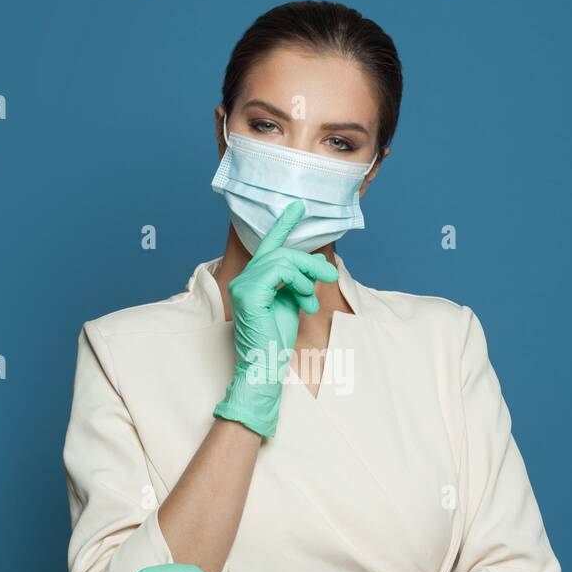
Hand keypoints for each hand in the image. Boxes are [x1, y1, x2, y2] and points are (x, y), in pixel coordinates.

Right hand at [213, 200, 338, 436]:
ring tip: (312, 298)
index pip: (270, 246)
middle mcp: (245, 278)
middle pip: (282, 251)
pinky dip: (297, 281)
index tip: (299, 206)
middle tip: (328, 275)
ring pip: (283, 258)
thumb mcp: (293, 302)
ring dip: (307, 274)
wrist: (265, 366)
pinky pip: (280, 271)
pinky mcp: (248, 293)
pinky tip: (303, 299)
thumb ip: (298, 281)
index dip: (284, 224)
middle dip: (309, 261)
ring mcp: (243, 285)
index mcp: (255, 279)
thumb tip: (315, 264)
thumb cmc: (277, 339)